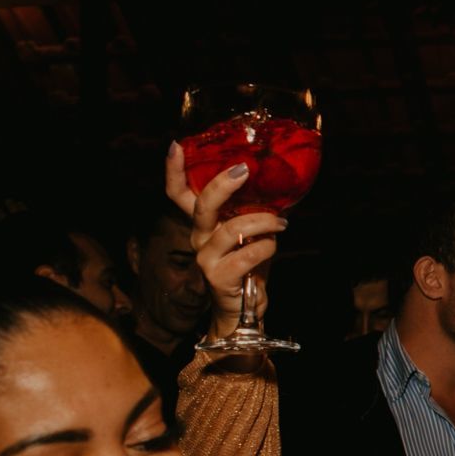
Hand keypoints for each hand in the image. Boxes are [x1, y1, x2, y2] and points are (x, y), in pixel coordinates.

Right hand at [165, 142, 285, 340]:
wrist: (244, 309)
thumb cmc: (249, 264)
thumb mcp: (250, 233)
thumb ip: (253, 210)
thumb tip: (276, 181)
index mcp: (203, 224)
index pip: (179, 194)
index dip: (174, 171)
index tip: (177, 145)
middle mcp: (198, 238)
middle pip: (202, 205)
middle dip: (223, 184)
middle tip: (245, 170)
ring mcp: (206, 258)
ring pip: (230, 229)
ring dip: (262, 221)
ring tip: (281, 221)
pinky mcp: (218, 278)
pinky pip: (245, 255)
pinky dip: (266, 247)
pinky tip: (273, 245)